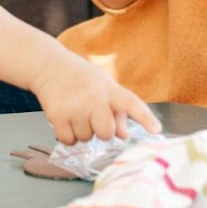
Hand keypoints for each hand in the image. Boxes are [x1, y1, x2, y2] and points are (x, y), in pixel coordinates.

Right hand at [29, 49, 160, 144]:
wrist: (50, 66)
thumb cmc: (82, 79)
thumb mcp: (104, 87)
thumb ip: (118, 111)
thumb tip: (124, 135)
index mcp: (109, 89)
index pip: (130, 103)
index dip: (145, 117)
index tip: (156, 130)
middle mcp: (93, 98)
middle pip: (106, 133)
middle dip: (100, 130)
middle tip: (92, 115)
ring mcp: (74, 107)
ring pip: (86, 139)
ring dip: (82, 131)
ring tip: (76, 111)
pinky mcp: (57, 116)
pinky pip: (69, 140)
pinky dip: (68, 135)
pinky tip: (66, 118)